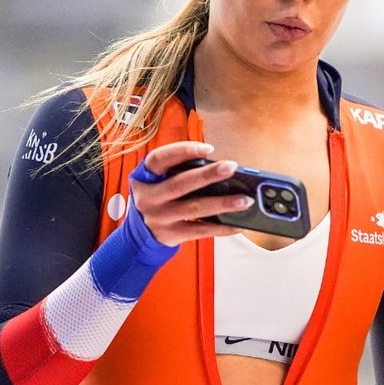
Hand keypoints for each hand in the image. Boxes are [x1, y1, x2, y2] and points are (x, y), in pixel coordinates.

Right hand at [128, 141, 252, 245]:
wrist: (138, 232)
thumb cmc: (157, 197)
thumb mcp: (158, 181)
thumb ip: (180, 172)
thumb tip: (220, 169)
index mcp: (145, 176)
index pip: (159, 158)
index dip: (183, 151)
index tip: (208, 149)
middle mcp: (149, 197)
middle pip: (181, 184)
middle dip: (208, 174)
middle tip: (232, 167)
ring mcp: (158, 218)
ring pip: (195, 208)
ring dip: (223, 203)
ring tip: (245, 200)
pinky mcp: (170, 235)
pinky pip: (200, 231)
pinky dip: (221, 228)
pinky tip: (238, 224)